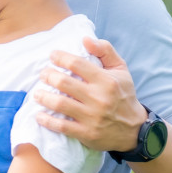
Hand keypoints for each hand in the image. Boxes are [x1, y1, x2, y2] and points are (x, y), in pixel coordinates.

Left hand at [32, 38, 147, 152]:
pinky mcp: (86, 133)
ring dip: (43, 97)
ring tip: (37, 93)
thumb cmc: (123, 95)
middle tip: (43, 74)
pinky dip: (47, 120)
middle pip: (64, 83)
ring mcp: (92, 117)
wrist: (134, 129)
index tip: (52, 55)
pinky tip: (39, 115)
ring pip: (60, 104)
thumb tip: (85, 39)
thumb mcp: (121, 70)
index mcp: (106, 80)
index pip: (77, 64)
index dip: (60, 57)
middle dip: (48, 76)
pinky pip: (61, 126)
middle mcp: (98, 98)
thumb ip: (105, 51)